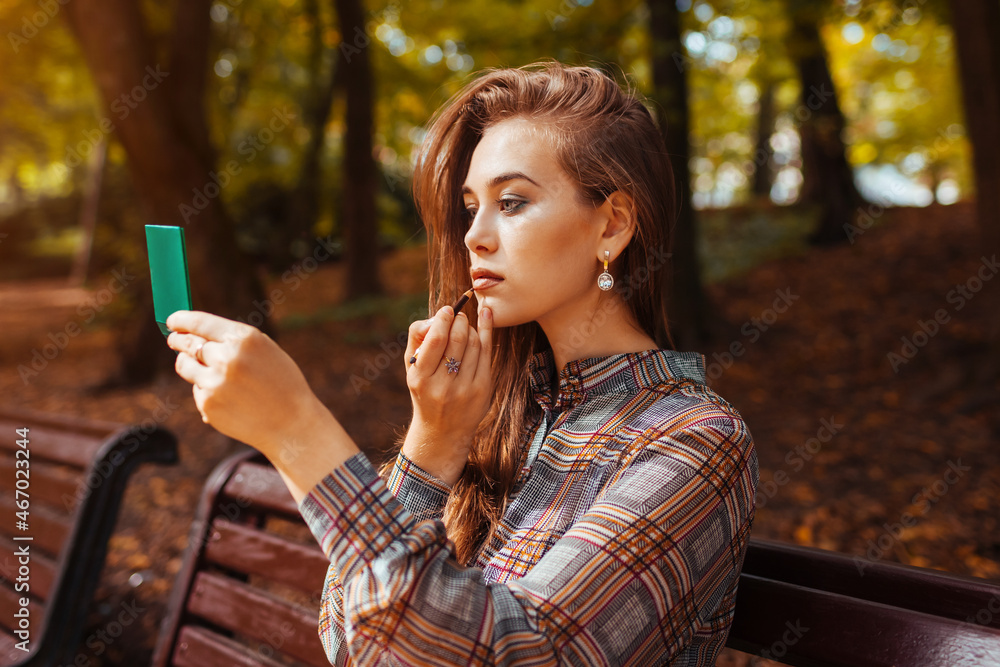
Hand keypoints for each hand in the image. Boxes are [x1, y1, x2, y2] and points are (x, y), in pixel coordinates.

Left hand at [165, 311, 333, 460]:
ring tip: (209, 372)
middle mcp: (226, 357)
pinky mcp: (207, 404)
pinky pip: (197, 390)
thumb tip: (195, 333)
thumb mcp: (265, 351)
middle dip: (177, 340)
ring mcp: (214, 382)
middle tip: (174, 340)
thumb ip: (233, 341)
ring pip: (185, 366)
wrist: (291, 423)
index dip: (181, 319)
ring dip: (188, 364)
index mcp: (243, 338)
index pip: (199, 322)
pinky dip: (207, 391)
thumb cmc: (281, 383)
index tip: (172, 320)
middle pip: (187, 342)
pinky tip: (229, 399)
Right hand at [402, 304, 493, 485]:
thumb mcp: (411, 369)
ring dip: (471, 328)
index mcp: (421, 378)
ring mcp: (466, 388)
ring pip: (474, 344)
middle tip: (458, 316)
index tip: (447, 310)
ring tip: (465, 325)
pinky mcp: (483, 389)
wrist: (442, 431)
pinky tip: (486, 315)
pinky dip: (487, 331)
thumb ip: (418, 339)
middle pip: (457, 339)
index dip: (443, 319)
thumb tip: (437, 316)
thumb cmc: (424, 391)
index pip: (435, 340)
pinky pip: (487, 353)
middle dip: (459, 321)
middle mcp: (443, 385)